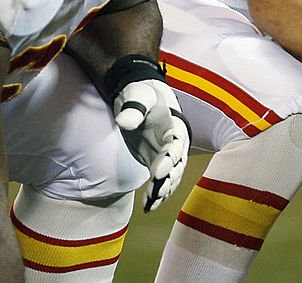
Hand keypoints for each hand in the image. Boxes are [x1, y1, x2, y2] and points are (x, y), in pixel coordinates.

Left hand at [106, 57, 190, 212]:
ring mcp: (166, 155)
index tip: (157, 172)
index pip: (175, 145)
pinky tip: (148, 207)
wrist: (141, 98)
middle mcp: (174, 144)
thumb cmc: (141, 93)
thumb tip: (124, 122)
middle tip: (157, 190)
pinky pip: (160, 183)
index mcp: (174, 126)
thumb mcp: (138, 94)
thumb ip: (133, 106)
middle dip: (168, 179)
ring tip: (151, 203)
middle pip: (177, 165)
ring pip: (171, 178)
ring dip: (162, 191)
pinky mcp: (156, 163)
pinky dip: (156, 195)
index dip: (168, 159)